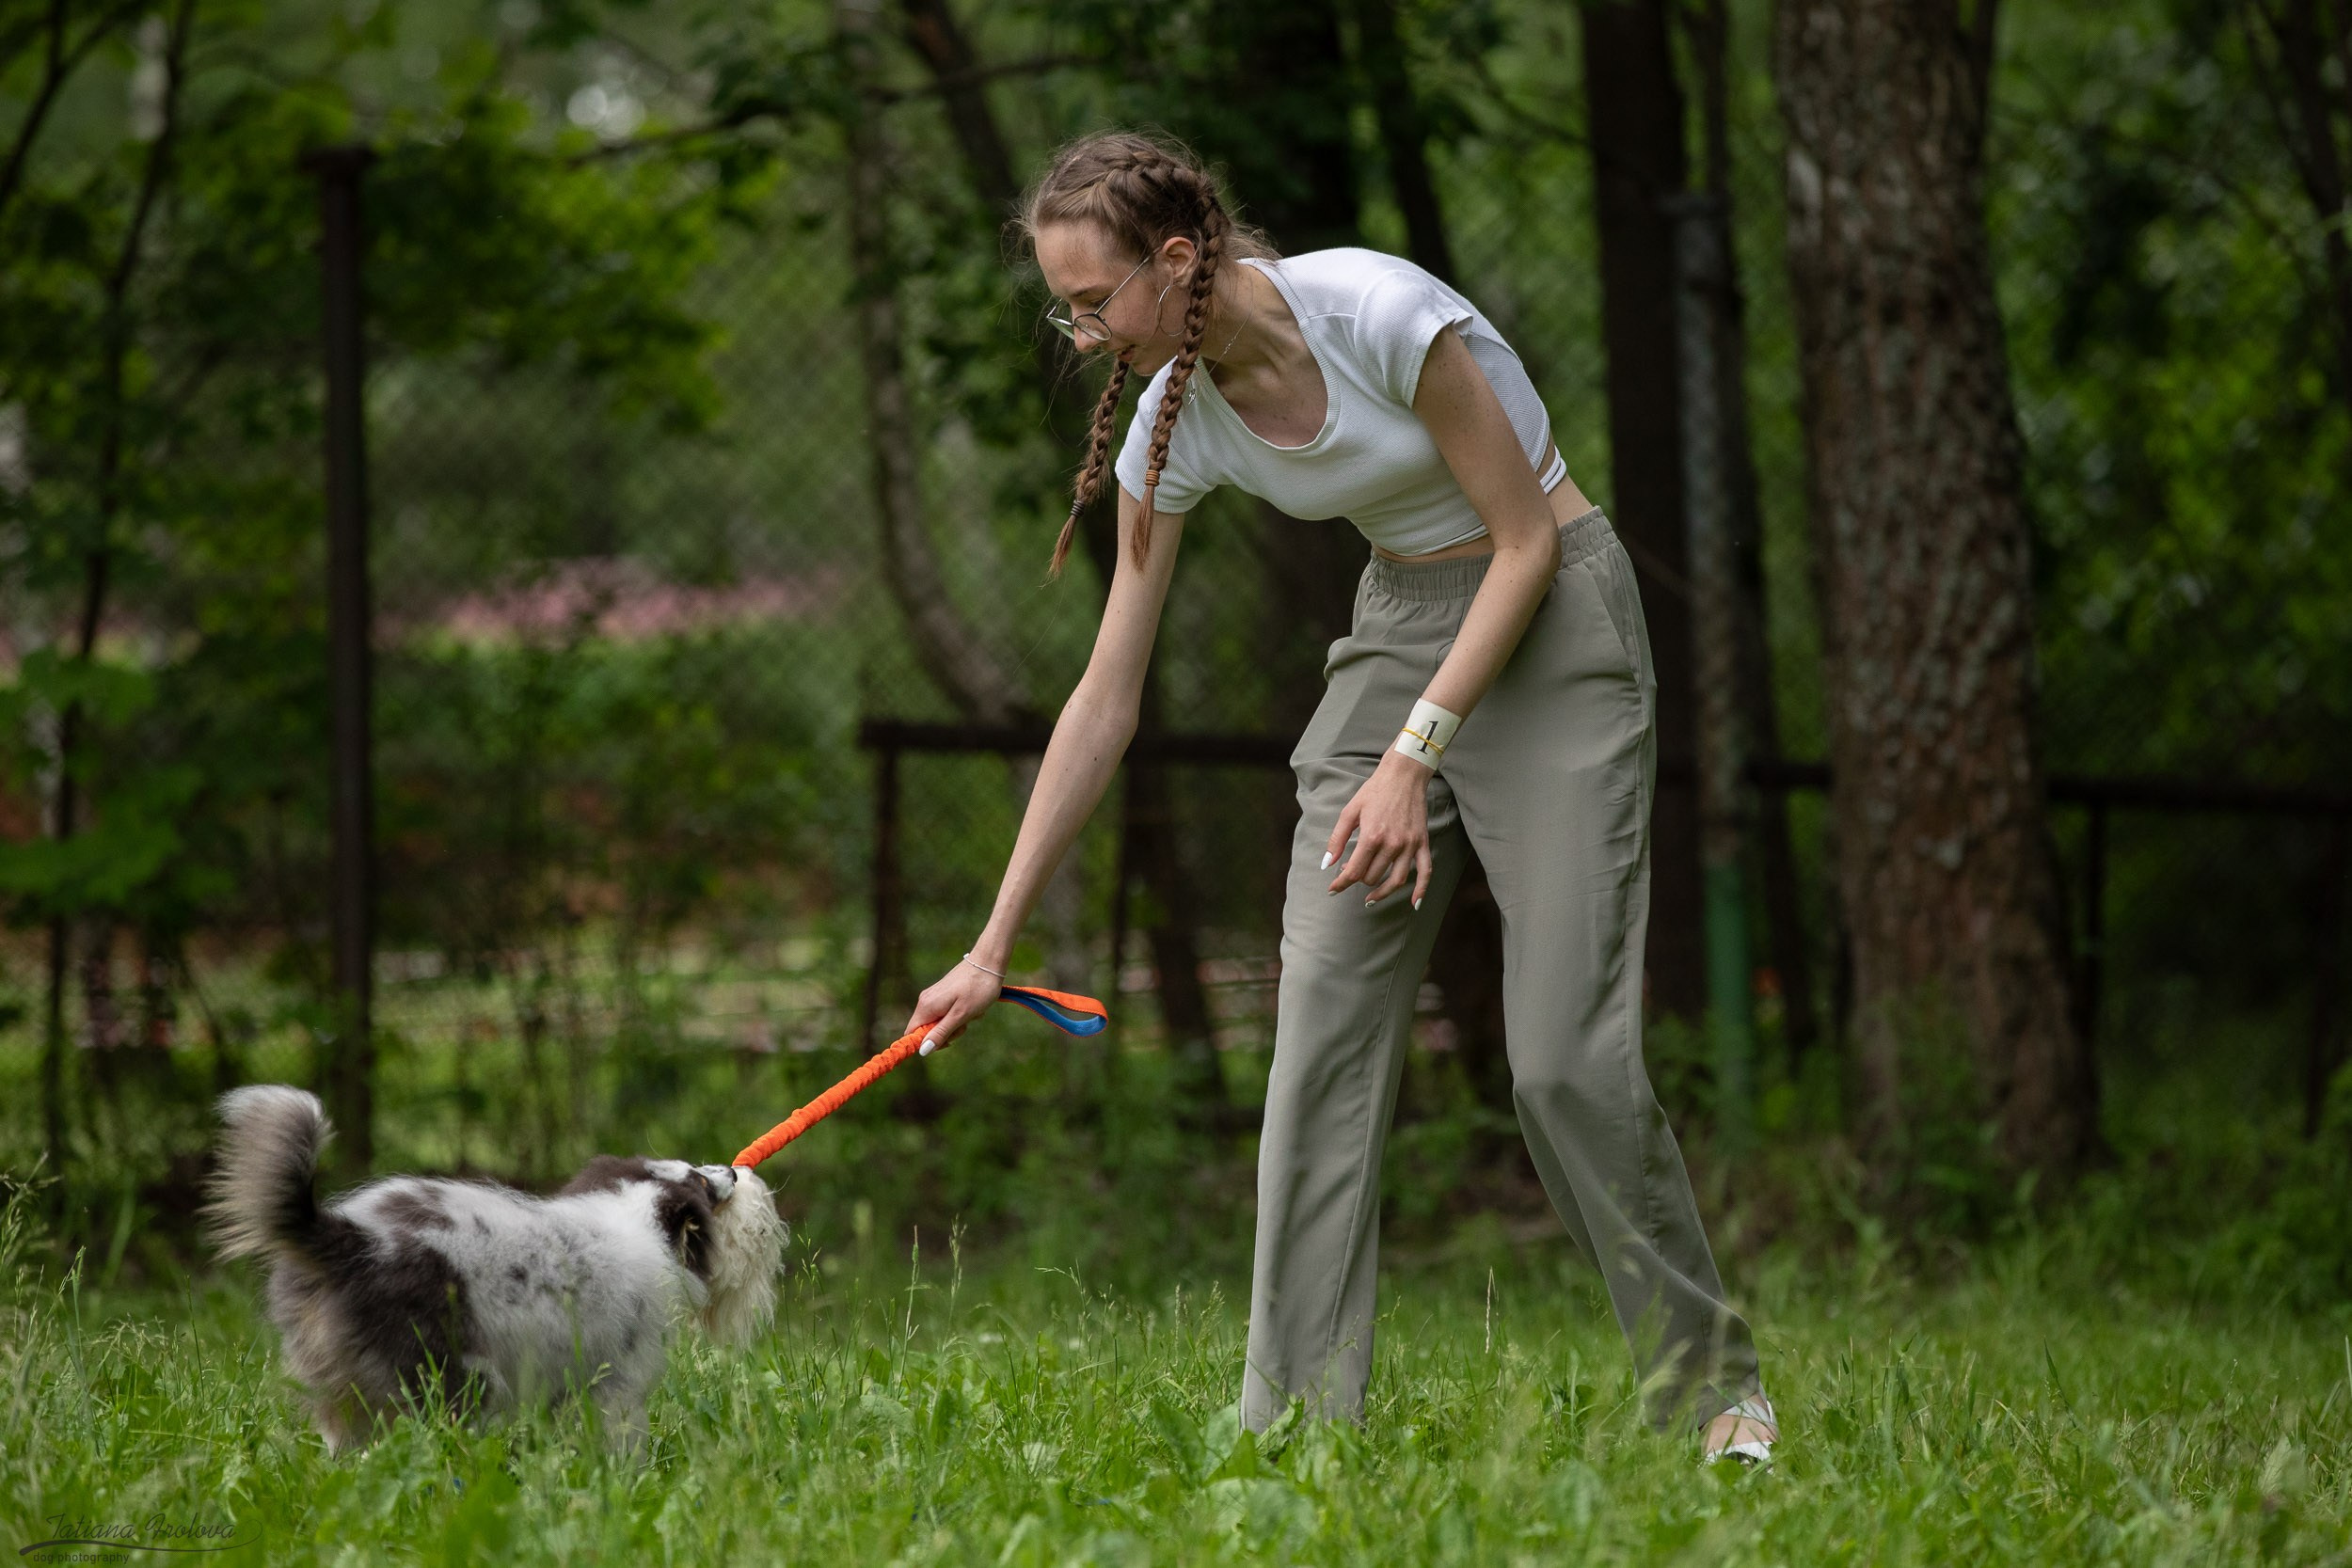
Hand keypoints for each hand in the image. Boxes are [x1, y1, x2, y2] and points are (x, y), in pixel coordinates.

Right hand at [905, 958, 1000, 1055]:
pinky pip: (947, 1013)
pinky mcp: (943, 993)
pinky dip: (960, 1014)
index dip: (925, 1043)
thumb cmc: (977, 989)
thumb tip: (922, 1050)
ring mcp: (934, 996)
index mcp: (926, 1007)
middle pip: (927, 1030)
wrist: (988, 962)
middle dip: (947, 1033)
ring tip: (971, 1012)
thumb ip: (940, 1033)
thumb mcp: (960, 1016)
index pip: (912, 1034)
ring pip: (940, 1022)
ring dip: (957, 1023)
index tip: (947, 1042)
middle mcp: (926, 1001)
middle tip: (964, 1024)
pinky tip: (973, 1006)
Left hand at [1322, 750, 1435, 908]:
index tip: (1332, 889)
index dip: (1340, 884)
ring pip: (1395, 881)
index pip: (1354, 872)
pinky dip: (1421, 891)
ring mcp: (1410, 845)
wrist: (1403, 774)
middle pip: (1372, 877)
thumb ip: (1336, 840)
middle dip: (1357, 878)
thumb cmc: (1374, 791)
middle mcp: (1392, 844)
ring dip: (1381, 893)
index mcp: (1372, 836)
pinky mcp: (1422, 843)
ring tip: (1370, 899)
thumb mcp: (1349, 811)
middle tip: (1349, 870)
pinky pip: (1425, 872)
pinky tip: (1414, 905)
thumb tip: (1326, 865)